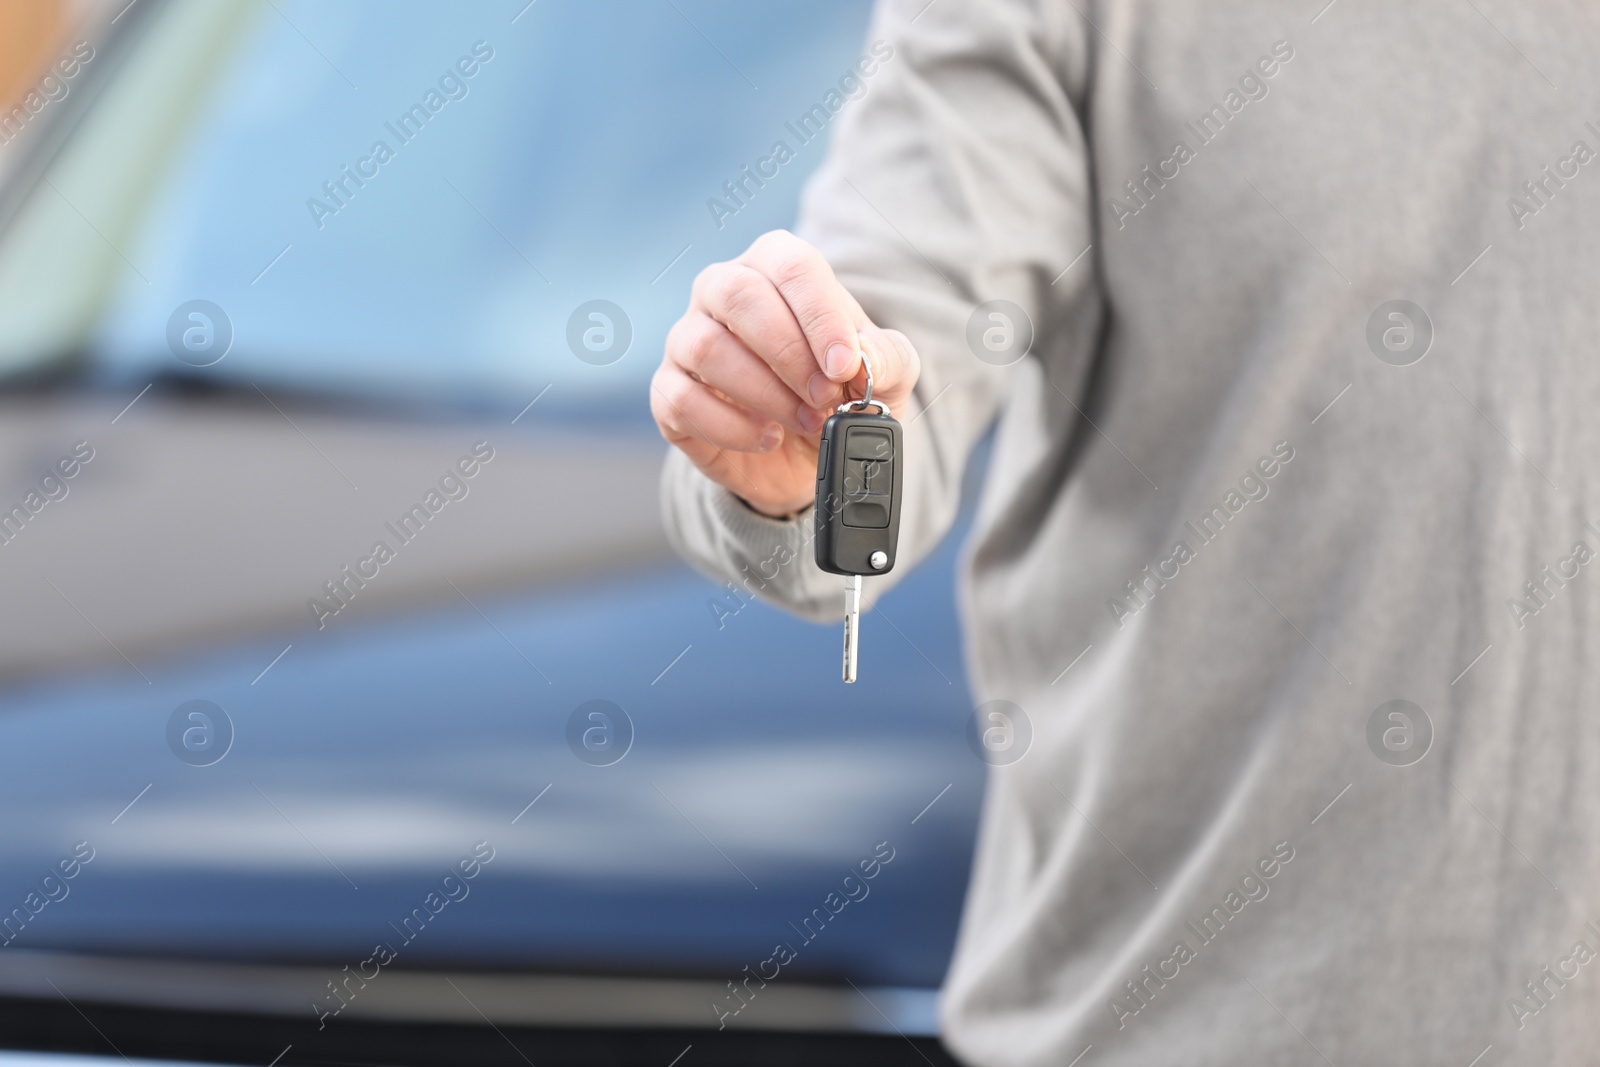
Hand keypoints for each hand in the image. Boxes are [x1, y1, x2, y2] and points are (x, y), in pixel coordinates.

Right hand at [652, 230, 919, 516]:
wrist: (806, 455)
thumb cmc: (841, 394)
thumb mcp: (886, 375)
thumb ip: (886, 357)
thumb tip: (862, 356)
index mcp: (774, 267)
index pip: (791, 266)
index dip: (819, 315)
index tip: (844, 365)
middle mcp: (721, 291)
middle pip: (738, 295)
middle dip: (789, 353)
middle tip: (825, 396)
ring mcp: (687, 340)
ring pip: (707, 348)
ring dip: (765, 393)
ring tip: (806, 421)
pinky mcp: (668, 393)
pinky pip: (681, 400)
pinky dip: (732, 426)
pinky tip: (767, 437)